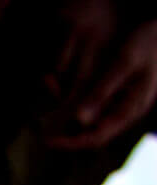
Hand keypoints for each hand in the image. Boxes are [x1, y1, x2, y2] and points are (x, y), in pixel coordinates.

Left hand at [44, 0, 156, 148]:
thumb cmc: (146, 41)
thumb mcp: (123, 63)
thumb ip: (102, 91)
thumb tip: (79, 120)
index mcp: (132, 109)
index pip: (96, 137)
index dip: (70, 142)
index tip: (47, 141)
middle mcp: (126, 111)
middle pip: (91, 133)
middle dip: (66, 133)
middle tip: (39, 130)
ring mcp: (122, 103)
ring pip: (89, 120)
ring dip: (66, 119)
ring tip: (44, 115)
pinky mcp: (115, 93)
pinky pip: (92, 105)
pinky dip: (73, 103)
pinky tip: (56, 91)